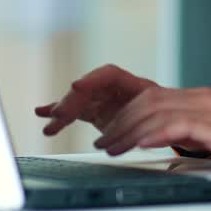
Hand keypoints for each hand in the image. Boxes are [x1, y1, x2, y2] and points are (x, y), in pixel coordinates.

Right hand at [35, 64, 158, 136]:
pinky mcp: (95, 112)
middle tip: (59, 114)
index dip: (92, 79)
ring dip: (62, 109)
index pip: (110, 75)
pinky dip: (59, 114)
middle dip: (72, 101)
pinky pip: (75, 111)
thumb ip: (151, 123)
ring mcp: (104, 100)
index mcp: (134, 85)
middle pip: (89, 90)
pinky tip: (42, 112)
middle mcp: (115, 90)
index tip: (76, 87)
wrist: (168, 123)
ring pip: (78, 101)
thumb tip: (143, 135)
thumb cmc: (168, 117)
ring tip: (50, 120)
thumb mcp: (164, 118)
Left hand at [91, 86, 210, 171]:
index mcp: (202, 100)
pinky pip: (179, 123)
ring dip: (128, 129)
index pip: (152, 98)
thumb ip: (194, 135)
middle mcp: (204, 98)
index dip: (125, 114)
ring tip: (110, 147)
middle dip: (119, 121)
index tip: (108, 133)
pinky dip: (154, 131)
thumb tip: (167, 143)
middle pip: (147, 100)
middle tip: (102, 142)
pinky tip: (140, 143)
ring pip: (156, 110)